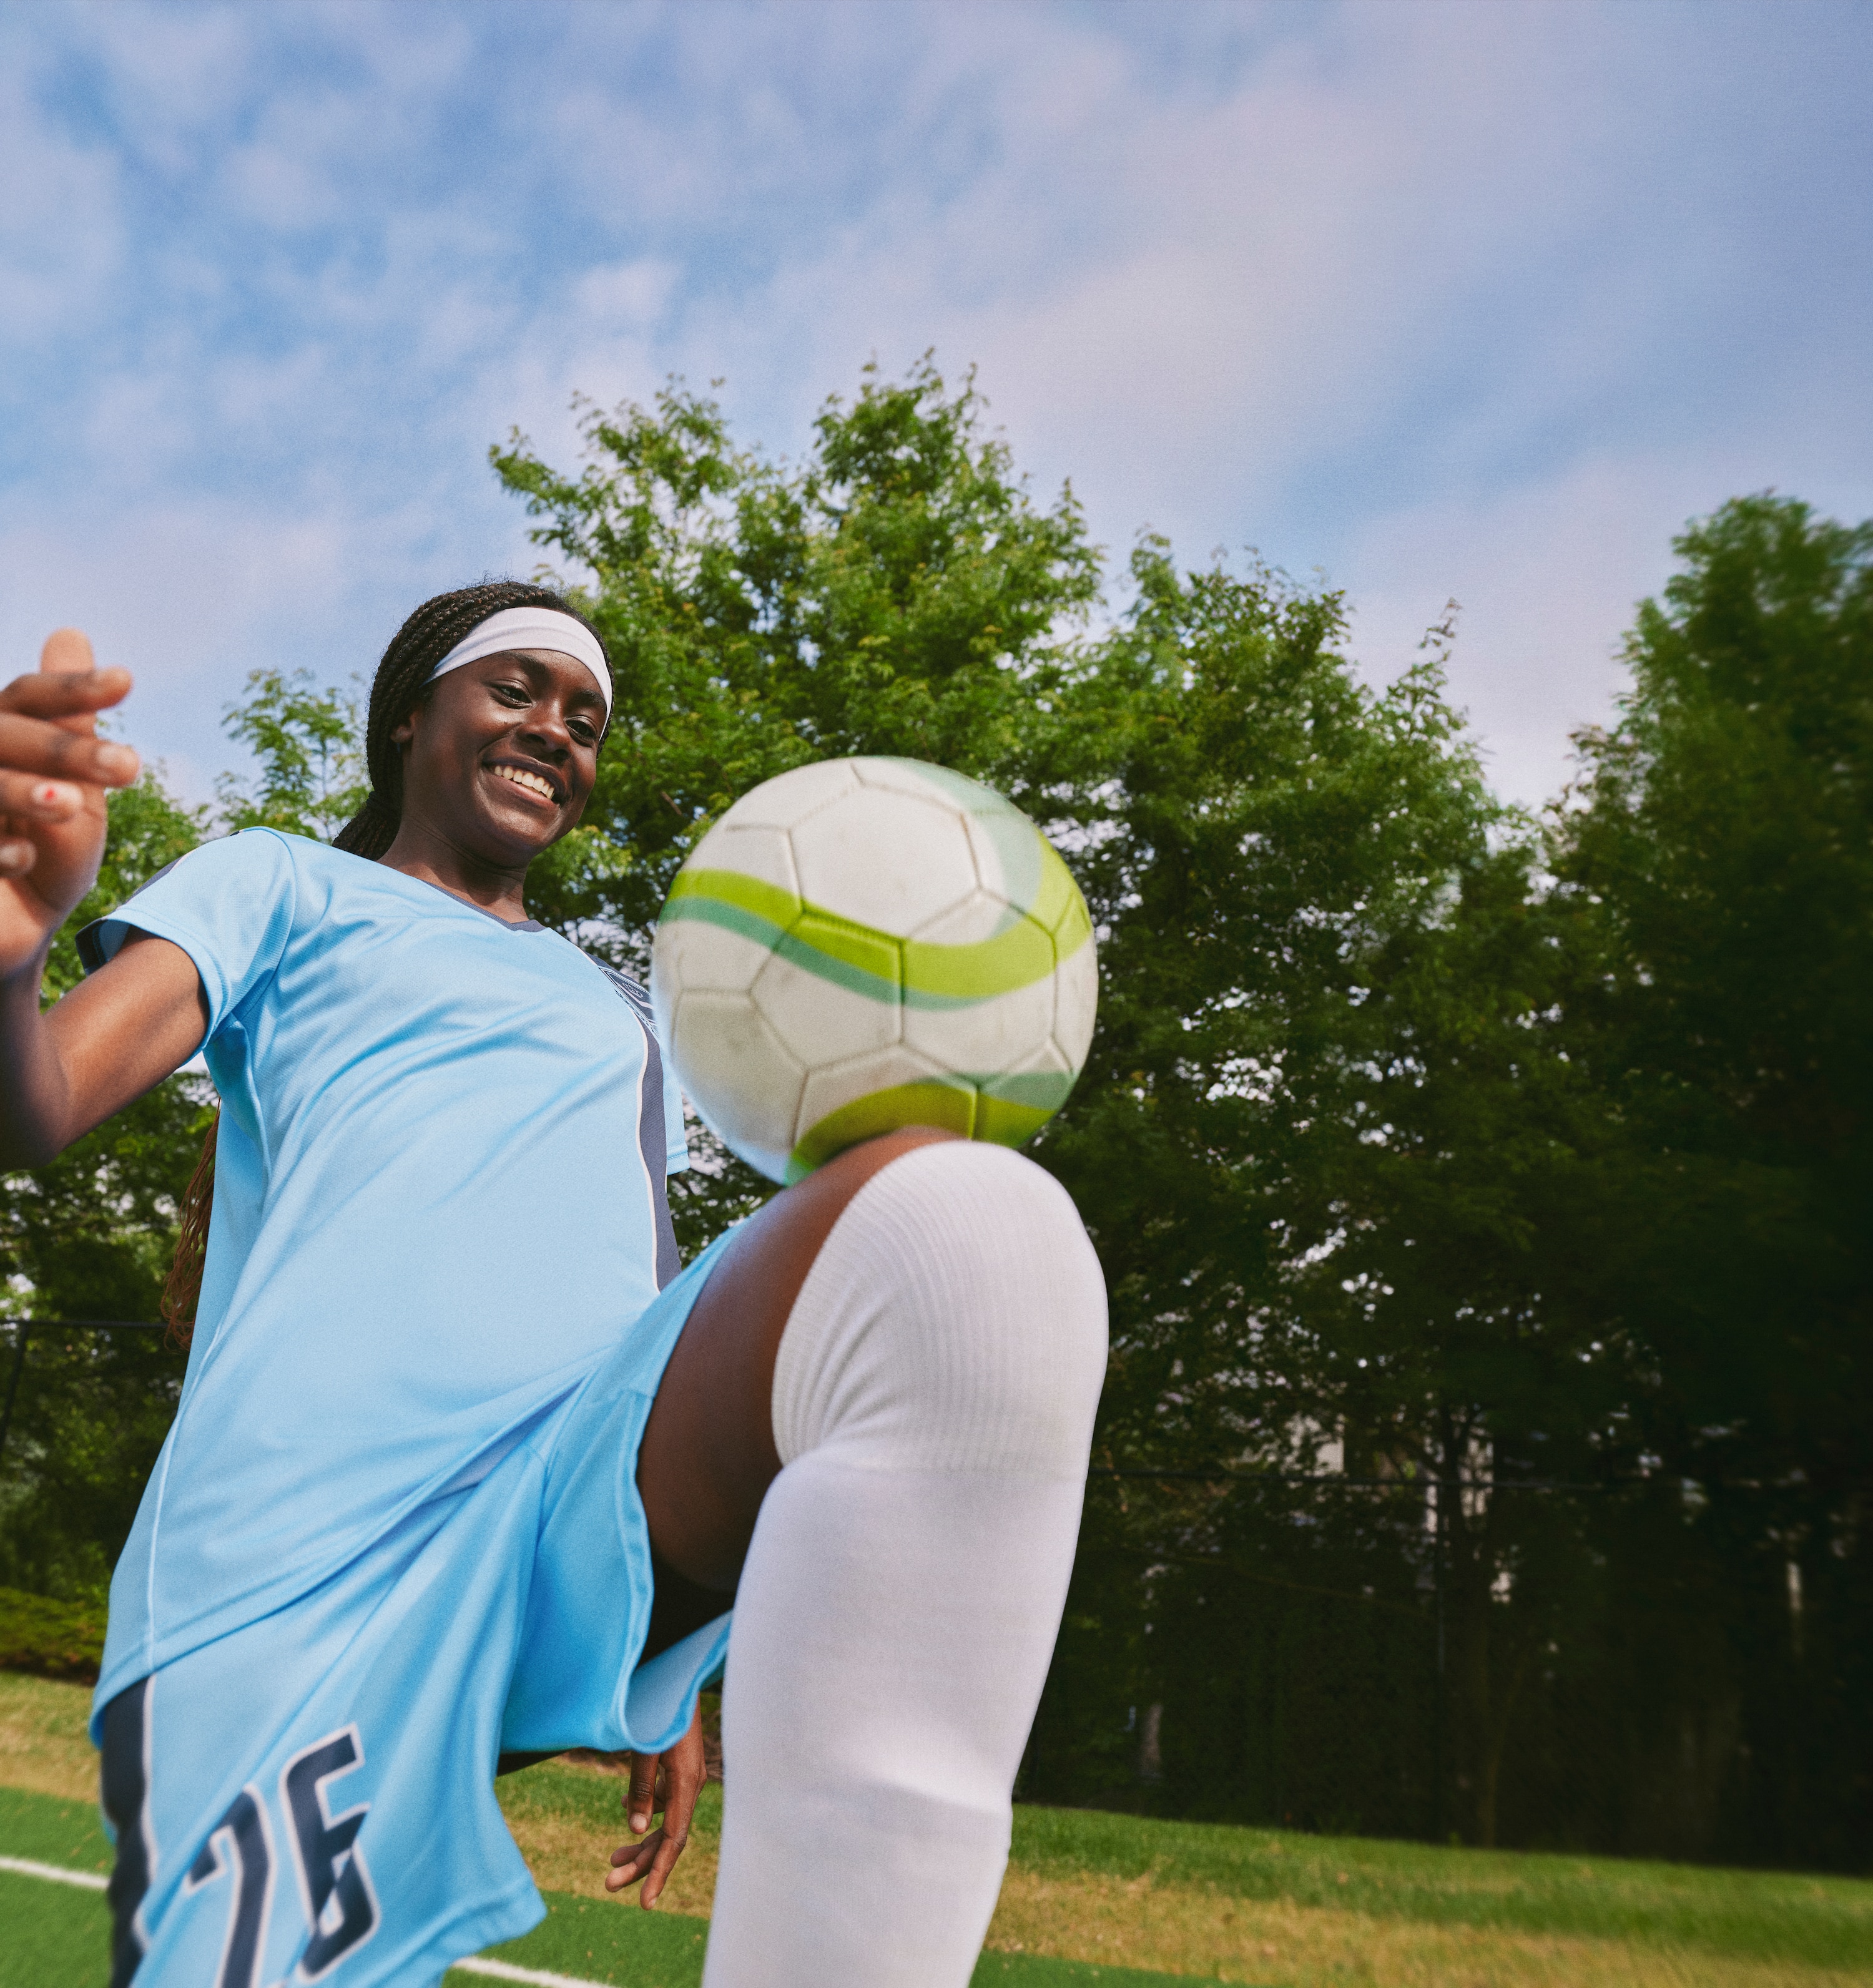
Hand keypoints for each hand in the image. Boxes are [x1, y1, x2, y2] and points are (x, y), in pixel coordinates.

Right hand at [0, 631, 138, 976]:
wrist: (18, 930)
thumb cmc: (51, 853)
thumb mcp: (75, 790)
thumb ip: (73, 724)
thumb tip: (70, 633)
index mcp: (4, 736)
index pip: (29, 697)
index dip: (72, 688)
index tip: (127, 681)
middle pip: (6, 733)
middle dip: (65, 749)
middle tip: (129, 767)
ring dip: (24, 790)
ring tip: (69, 805)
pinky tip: (23, 858)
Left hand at [605, 1704, 706, 1909]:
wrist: (678, 1672)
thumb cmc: (660, 1705)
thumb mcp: (646, 1745)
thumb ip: (641, 1786)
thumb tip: (635, 1828)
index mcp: (686, 1783)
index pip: (674, 1840)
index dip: (658, 1872)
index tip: (645, 1904)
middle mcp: (691, 1785)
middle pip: (668, 1838)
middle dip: (640, 1864)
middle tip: (607, 1884)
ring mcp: (687, 1778)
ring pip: (666, 1823)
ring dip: (640, 1843)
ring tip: (612, 1864)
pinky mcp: (680, 1769)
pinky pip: (665, 1804)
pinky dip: (645, 1815)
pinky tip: (625, 1812)